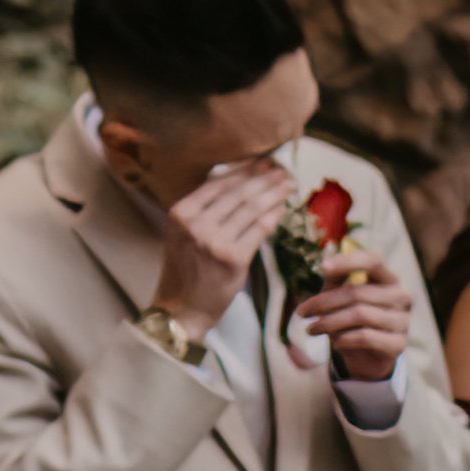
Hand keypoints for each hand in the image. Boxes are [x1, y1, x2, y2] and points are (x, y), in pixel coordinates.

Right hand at [152, 162, 292, 339]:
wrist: (181, 309)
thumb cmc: (186, 269)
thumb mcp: (184, 232)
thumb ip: (206, 208)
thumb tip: (243, 179)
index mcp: (181, 212)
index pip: (218, 182)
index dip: (245, 168)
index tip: (263, 161)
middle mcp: (195, 224)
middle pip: (238, 192)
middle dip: (264, 177)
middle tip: (283, 169)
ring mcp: (214, 242)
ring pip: (252, 208)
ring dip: (274, 193)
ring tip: (288, 183)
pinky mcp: (234, 259)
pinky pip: (260, 230)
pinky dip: (274, 216)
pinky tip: (283, 208)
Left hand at [291, 250, 414, 380]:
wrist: (367, 359)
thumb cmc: (351, 321)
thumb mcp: (340, 298)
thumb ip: (335, 280)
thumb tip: (326, 262)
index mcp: (388, 279)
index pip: (373, 261)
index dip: (348, 262)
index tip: (324, 267)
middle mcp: (400, 296)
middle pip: (357, 292)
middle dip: (324, 303)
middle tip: (302, 313)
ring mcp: (403, 320)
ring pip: (360, 314)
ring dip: (329, 323)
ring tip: (312, 329)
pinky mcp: (398, 344)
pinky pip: (366, 337)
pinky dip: (345, 339)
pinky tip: (336, 344)